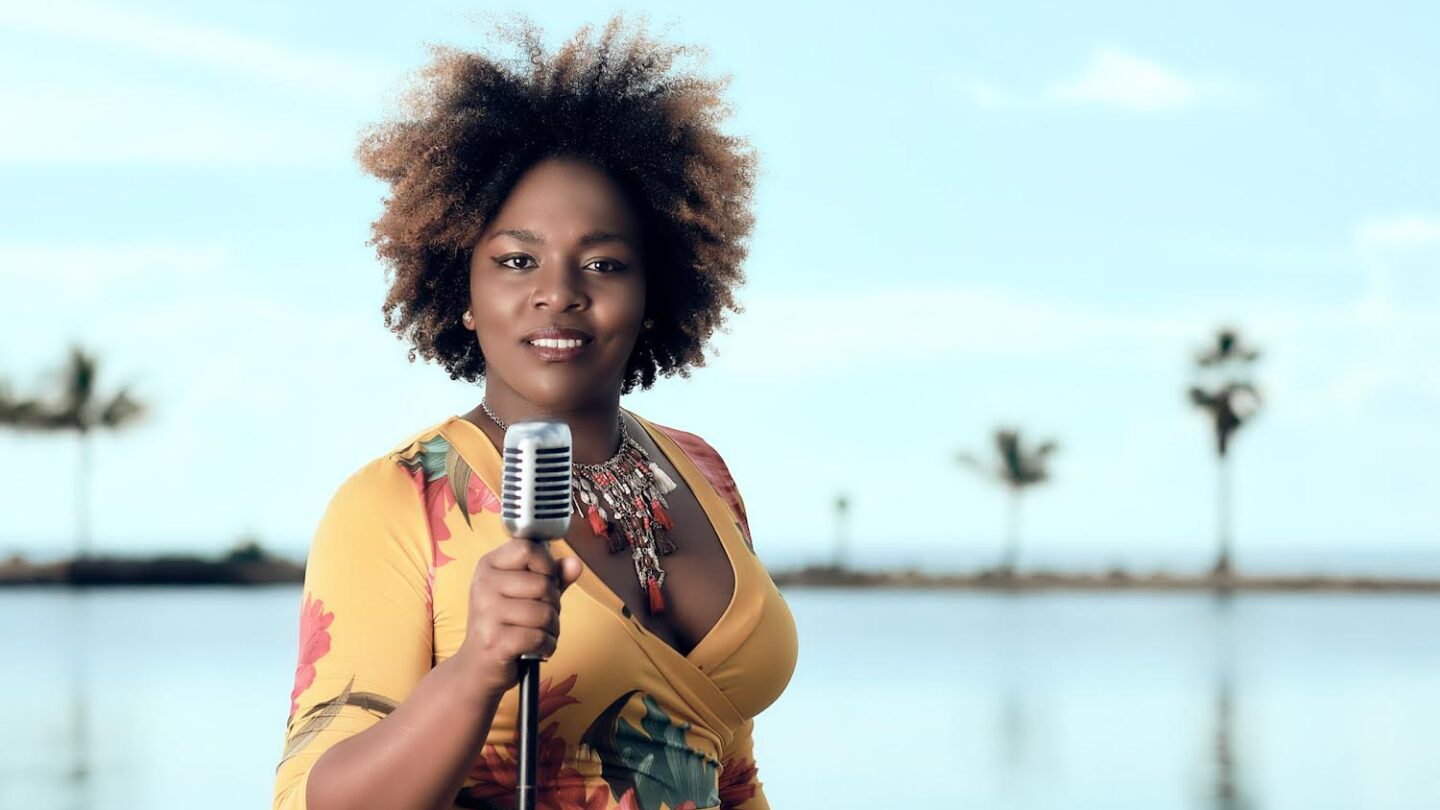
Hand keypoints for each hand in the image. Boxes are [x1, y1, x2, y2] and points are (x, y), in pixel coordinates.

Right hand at [457, 536, 584, 694]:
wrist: (477, 666)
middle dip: (553, 603)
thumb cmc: (505, 625)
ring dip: (552, 628)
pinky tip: (535, 648)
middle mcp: (484, 584)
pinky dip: (547, 645)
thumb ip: (552, 576)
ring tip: (538, 633)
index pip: (528, 548)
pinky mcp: (495, 641)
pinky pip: (539, 636)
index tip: (544, 579)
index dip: (546, 565)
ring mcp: (487, 613)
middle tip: (539, 616)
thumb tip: (575, 564)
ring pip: (544, 612)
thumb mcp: (527, 594)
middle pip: (543, 583)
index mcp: (489, 565)